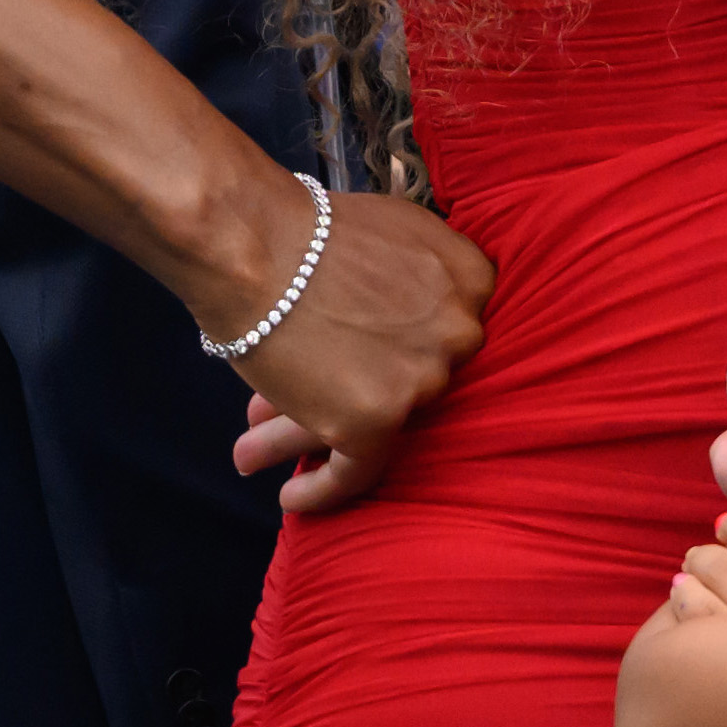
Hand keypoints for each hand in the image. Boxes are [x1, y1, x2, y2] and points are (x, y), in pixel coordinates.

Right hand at [214, 187, 492, 517]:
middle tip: (319, 394)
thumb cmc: (310, 229)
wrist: (254, 244)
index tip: (379, 364)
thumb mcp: (398, 227)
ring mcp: (420, 382)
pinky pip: (353, 473)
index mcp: (473, 283)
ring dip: (311, 437)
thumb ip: (423, 270)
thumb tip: (407, 309)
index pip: (451, 334)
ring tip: (262, 452)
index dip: (408, 349)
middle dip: (360, 385)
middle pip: (412, 378)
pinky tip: (292, 499)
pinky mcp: (374, 422)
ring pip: (374, 424)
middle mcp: (459, 336)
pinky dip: (321, 491)